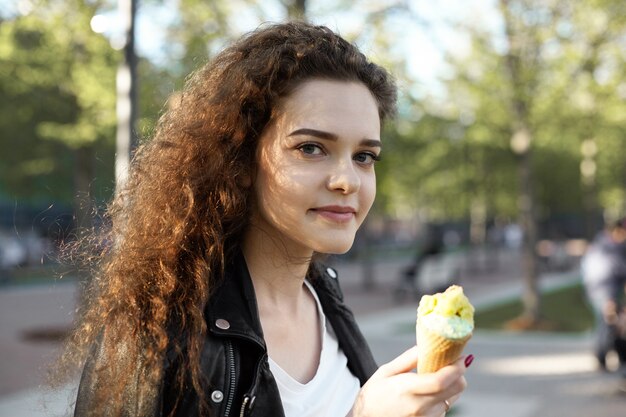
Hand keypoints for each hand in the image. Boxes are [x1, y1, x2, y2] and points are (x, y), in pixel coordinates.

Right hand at [352, 346, 467, 416]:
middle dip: (459, 373)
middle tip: (452, 362)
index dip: (456, 368)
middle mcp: (419, 407)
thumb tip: (427, 344)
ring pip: (452, 398)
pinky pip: (445, 408)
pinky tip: (429, 392)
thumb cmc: (373, 396)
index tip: (462, 356)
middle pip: (455, 389)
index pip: (440, 380)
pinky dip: (443, 397)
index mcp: (407, 390)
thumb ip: (408, 358)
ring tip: (435, 377)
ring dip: (451, 385)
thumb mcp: (385, 372)